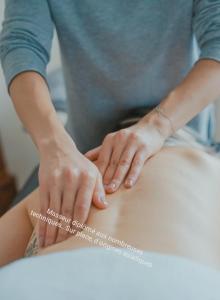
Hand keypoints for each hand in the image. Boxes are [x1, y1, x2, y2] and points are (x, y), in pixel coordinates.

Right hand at [38, 131, 106, 247]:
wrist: (58, 148)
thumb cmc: (80, 164)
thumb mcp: (94, 172)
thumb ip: (99, 189)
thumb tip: (104, 207)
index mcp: (87, 177)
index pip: (83, 206)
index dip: (79, 225)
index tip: (77, 239)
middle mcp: (71, 179)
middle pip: (67, 212)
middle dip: (65, 232)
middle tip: (62, 248)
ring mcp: (56, 182)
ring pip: (54, 211)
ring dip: (52, 231)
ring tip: (51, 246)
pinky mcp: (44, 184)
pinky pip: (44, 207)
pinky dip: (43, 222)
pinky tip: (43, 234)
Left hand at [85, 114, 167, 193]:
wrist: (152, 127)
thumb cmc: (130, 138)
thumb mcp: (114, 141)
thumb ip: (100, 151)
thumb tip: (83, 160)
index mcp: (110, 140)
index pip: (102, 159)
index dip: (97, 173)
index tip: (92, 187)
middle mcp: (120, 139)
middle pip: (111, 162)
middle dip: (105, 178)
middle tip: (100, 192)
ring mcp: (132, 143)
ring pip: (123, 163)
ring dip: (116, 178)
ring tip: (111, 190)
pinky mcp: (144, 147)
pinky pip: (137, 163)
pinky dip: (133, 174)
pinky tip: (128, 184)